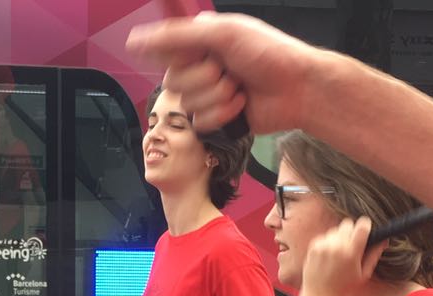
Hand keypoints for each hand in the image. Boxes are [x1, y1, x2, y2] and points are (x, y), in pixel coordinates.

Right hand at [127, 12, 321, 134]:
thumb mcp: (223, 34)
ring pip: (188, 104)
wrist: (299, 89)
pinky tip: (242, 105)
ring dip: (218, 97)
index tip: (203, 55)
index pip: (165, 51)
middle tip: (229, 71)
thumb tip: (134, 40)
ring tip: (240, 88)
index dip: (181, 58)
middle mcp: (201, 66)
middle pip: (174, 81)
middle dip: (205, 79)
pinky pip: (201, 123)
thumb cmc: (269, 54)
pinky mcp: (219, 118)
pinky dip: (223, 114)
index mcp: (200, 41)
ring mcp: (209, 93)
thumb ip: (177, 36)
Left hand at [302, 218, 385, 295]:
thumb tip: (384, 240)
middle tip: (351, 244)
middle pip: (348, 224)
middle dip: (351, 231)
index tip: (365, 229)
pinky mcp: (314, 247)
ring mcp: (324, 246)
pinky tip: (328, 257)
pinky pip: (324, 236)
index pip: (362, 226)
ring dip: (339, 237)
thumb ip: (374, 255)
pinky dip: (327, 243)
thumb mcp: (363, 274)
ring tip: (338, 253)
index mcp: (352, 253)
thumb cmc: (345, 288)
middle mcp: (337, 246)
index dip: (365, 226)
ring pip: (335, 230)